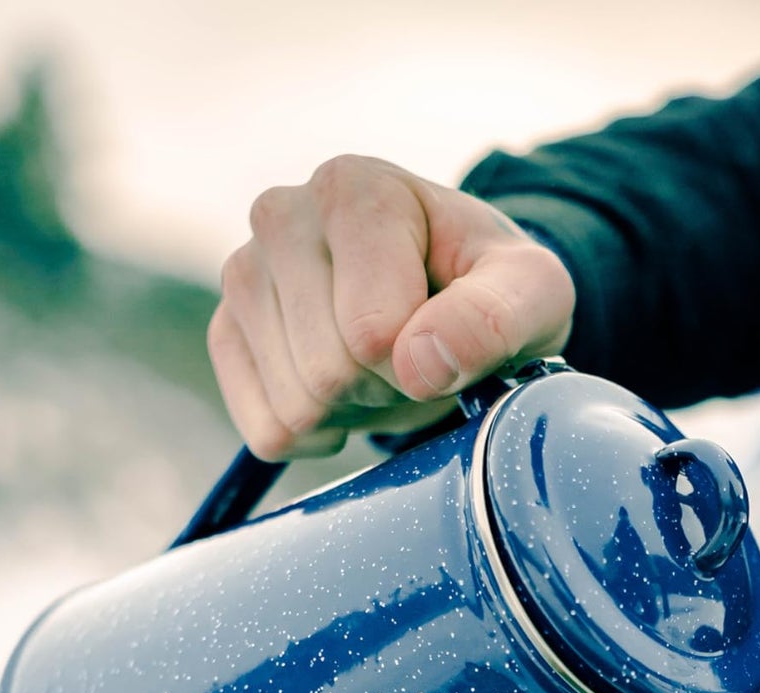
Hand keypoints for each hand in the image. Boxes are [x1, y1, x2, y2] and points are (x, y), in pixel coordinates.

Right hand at [210, 155, 576, 458]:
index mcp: (355, 189)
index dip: (421, 361)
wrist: (451, 302)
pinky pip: (267, 431)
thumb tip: (419, 362)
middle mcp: (282, 214)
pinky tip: (344, 396)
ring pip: (294, 406)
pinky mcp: (227, 332)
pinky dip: (316, 436)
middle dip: (383, 388)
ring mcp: (243, 274)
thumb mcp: (532, 295)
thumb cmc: (492, 291)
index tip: (443, 334)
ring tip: (380, 365)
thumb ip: (496, 317)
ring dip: (352, 412)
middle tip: (414, 356)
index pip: (371, 332)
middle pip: (327, 371)